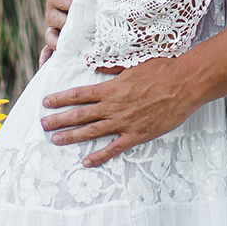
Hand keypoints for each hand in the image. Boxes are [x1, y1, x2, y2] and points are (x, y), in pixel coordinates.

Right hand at [41, 0, 72, 64]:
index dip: (66, 2)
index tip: (76, 4)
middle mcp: (52, 13)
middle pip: (55, 20)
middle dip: (66, 24)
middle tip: (80, 28)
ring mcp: (54, 28)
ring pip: (51, 37)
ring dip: (57, 43)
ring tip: (65, 48)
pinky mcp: (57, 42)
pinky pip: (48, 51)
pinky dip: (45, 59)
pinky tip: (45, 67)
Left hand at [42, 58, 198, 166]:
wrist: (183, 85)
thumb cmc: (161, 71)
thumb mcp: (133, 63)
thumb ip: (112, 67)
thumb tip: (94, 64)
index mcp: (111, 88)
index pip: (79, 94)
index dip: (61, 99)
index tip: (47, 102)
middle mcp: (113, 106)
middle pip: (80, 114)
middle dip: (59, 119)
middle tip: (43, 125)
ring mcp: (124, 122)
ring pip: (92, 132)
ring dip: (72, 136)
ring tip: (56, 140)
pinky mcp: (137, 135)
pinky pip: (114, 148)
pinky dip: (100, 156)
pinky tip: (87, 162)